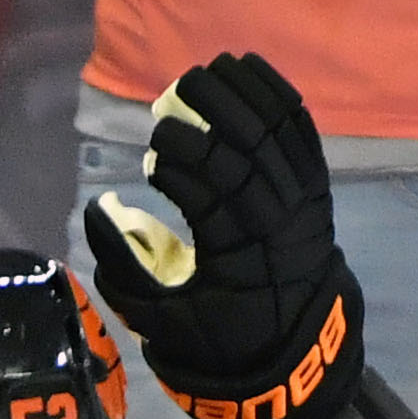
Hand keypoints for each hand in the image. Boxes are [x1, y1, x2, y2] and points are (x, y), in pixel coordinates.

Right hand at [77, 50, 362, 418]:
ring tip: (207, 71)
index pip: (210, 194)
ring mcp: (304, 202)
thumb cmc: (216, 335)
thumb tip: (100, 208)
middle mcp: (277, 223)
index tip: (154, 152)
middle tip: (174, 93)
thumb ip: (122, 267)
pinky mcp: (318, 188)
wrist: (293, 347)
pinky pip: (302, 131)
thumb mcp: (159, 320)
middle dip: (210, 113)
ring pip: (277, 133)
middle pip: (246, 152)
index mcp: (237, 259)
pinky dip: (277, 96)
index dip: (181, 164)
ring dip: (242, 94)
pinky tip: (248, 71)